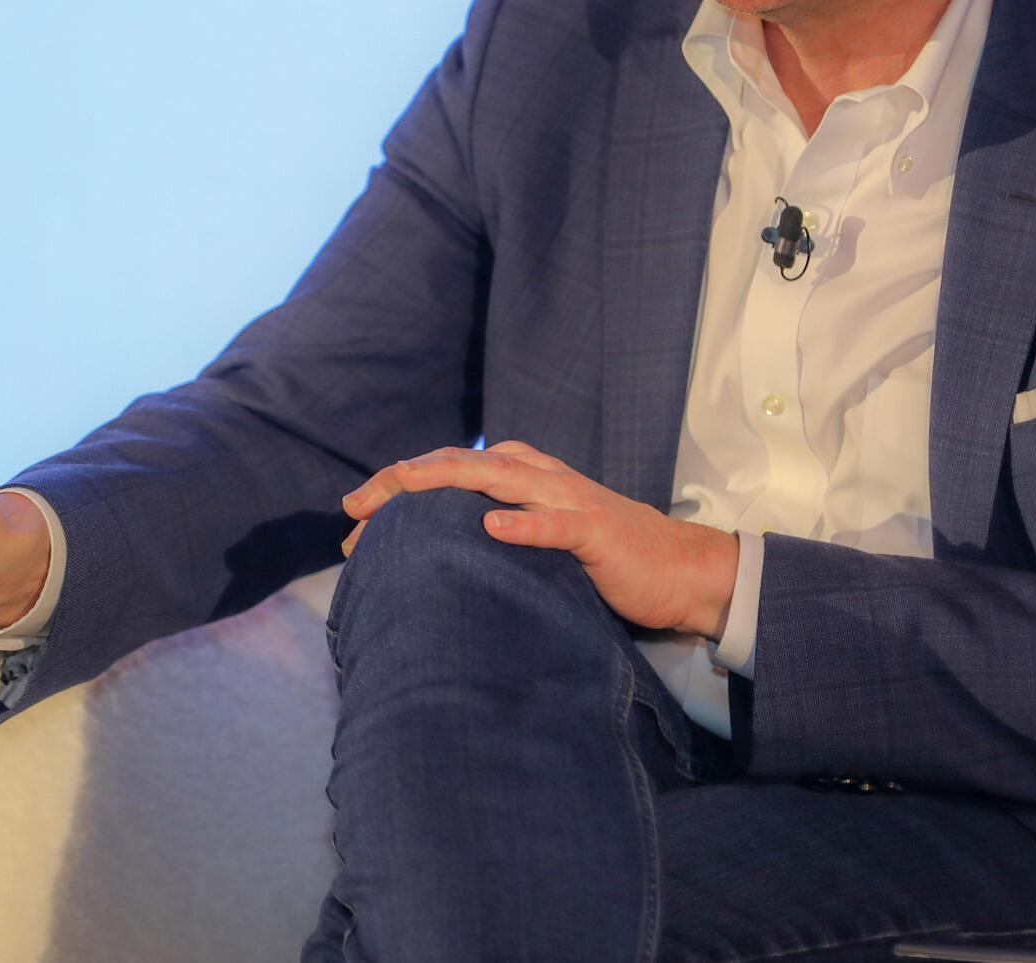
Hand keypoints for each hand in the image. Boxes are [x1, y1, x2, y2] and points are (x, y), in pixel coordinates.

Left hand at [341, 442, 739, 638]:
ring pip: (502, 477)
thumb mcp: (546, 537)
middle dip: (404, 480)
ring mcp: (571, 500)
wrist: (683, 570)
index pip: (452, 469)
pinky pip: (558, 523)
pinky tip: (492, 526)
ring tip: (402, 487)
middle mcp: (543, 477)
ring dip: (448, 482)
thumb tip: (438, 552)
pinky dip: (524, 523)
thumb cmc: (609, 559)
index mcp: (528, 476)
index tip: (352, 514)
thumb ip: (502, 530)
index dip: (401, 484)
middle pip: (463, 465)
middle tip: (352, 509)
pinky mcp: (598, 531)